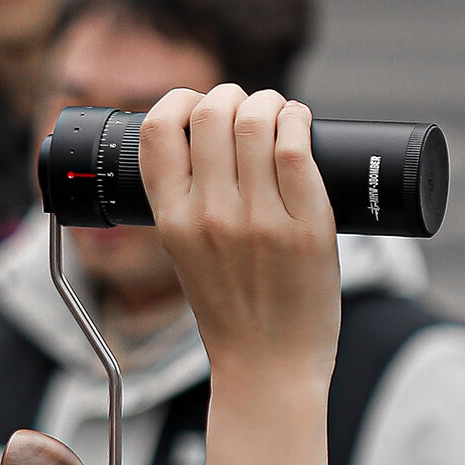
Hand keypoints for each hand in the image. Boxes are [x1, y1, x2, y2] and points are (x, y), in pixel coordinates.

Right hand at [140, 84, 340, 464]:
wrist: (269, 369)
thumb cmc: (232, 311)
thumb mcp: (186, 253)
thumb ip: (192, 202)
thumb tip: (218, 140)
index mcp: (171, 220)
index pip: (157, 130)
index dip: (177, 101)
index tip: (197, 105)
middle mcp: (209, 216)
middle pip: (212, 112)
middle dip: (230, 95)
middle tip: (247, 108)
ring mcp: (259, 221)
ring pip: (257, 120)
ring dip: (269, 102)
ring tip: (279, 113)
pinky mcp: (307, 228)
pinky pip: (297, 149)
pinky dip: (298, 120)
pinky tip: (300, 123)